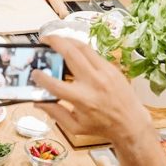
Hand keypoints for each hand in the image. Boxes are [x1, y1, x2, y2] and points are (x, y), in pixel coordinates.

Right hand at [31, 36, 153, 146]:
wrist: (131, 123)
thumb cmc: (101, 126)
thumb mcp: (75, 126)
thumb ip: (55, 113)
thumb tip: (37, 101)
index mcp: (82, 100)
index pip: (56, 85)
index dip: (41, 77)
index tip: (34, 73)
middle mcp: (93, 83)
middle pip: (71, 54)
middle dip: (55, 42)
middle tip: (44, 39)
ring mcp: (104, 73)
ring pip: (83, 47)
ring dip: (67, 39)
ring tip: (56, 38)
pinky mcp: (112, 68)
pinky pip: (93, 53)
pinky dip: (80, 47)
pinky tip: (72, 48)